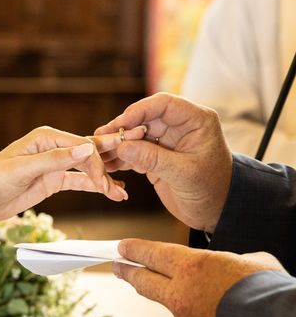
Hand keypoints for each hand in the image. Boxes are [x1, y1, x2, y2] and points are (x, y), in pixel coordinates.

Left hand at [0, 125, 145, 222]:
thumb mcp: (23, 169)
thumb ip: (56, 160)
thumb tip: (89, 148)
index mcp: (46, 137)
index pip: (81, 146)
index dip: (97, 163)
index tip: (106, 183)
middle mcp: (54, 147)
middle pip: (90, 153)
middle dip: (112, 162)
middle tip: (139, 162)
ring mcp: (55, 164)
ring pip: (88, 169)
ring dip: (106, 179)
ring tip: (123, 193)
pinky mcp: (53, 180)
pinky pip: (79, 182)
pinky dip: (95, 187)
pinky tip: (112, 192)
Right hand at [94, 92, 231, 231]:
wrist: (216, 212)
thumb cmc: (213, 190)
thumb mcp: (184, 174)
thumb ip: (154, 159)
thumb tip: (123, 146)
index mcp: (196, 120)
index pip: (164, 104)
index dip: (140, 110)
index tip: (121, 123)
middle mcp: (179, 126)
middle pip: (144, 118)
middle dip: (122, 128)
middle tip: (101, 138)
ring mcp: (165, 140)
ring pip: (135, 134)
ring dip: (118, 144)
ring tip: (100, 153)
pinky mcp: (155, 155)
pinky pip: (134, 151)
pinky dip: (120, 157)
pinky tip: (107, 163)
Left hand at [114, 239, 285, 316]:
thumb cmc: (270, 292)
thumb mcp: (248, 262)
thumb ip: (224, 262)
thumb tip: (223, 268)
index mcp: (192, 266)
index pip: (152, 253)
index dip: (134, 249)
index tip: (122, 248)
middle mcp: (181, 294)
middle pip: (144, 282)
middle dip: (128, 273)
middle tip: (118, 268)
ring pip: (175, 308)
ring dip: (185, 303)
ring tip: (215, 300)